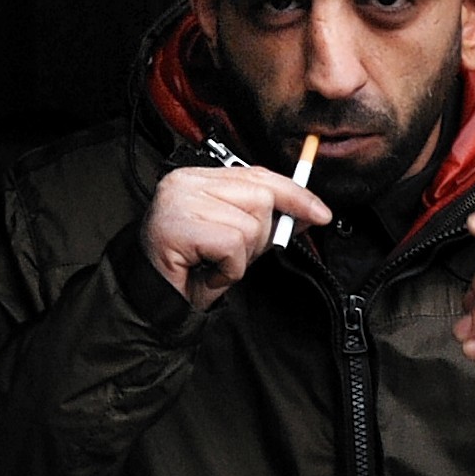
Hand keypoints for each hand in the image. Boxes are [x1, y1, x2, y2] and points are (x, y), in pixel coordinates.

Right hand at [142, 165, 331, 309]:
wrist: (154, 301)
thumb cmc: (193, 269)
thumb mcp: (238, 238)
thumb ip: (268, 219)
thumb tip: (310, 211)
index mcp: (199, 177)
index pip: (259, 175)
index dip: (294, 194)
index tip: (320, 213)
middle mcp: (186, 181)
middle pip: (260, 197)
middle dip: (261, 234)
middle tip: (234, 256)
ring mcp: (178, 201)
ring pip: (249, 224)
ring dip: (242, 256)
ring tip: (215, 264)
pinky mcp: (177, 226)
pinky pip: (232, 245)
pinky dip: (229, 268)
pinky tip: (208, 272)